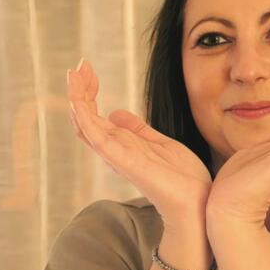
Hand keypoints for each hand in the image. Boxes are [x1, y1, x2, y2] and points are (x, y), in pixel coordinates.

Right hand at [67, 58, 212, 230]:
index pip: (95, 116)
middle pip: (87, 118)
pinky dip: (86, 121)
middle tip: (77, 67)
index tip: (87, 70)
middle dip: (80, 91)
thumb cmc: (181, 177)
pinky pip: (99, 139)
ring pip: (88, 125)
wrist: (196, 202)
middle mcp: (115, 150)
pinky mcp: (125, 162)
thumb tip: (115, 113)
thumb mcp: (160, 143)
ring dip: (78, 100)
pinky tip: (79, 103)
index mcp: (123, 145)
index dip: (89, 93)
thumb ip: (138, 130)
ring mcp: (118, 156)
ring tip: (73, 75)